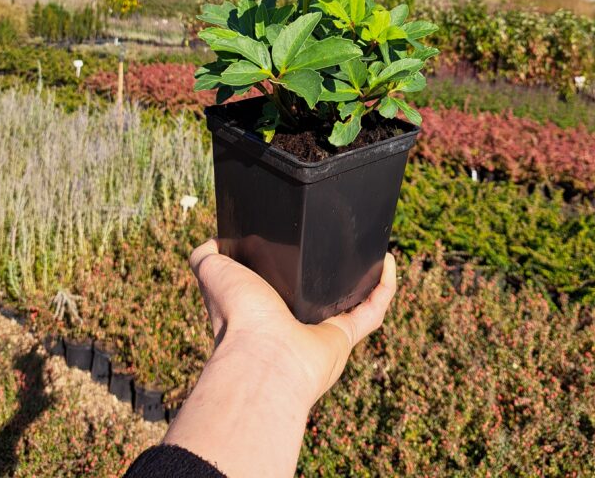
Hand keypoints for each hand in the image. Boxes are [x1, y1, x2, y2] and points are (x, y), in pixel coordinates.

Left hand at [189, 239, 396, 407]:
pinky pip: (372, 311)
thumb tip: (214, 240)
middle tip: (342, 241)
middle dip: (329, 271)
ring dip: (363, 278)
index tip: (299, 238)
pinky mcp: (345, 338)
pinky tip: (387, 258)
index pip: (277, 285)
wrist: (264, 356)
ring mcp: (320, 334)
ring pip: (349, 303)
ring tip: (369, 248)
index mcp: (262, 309)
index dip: (288, 264)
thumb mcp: (212, 271)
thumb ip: (207, 254)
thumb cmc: (236, 314)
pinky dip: (384, 287)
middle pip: (316, 295)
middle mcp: (292, 324)